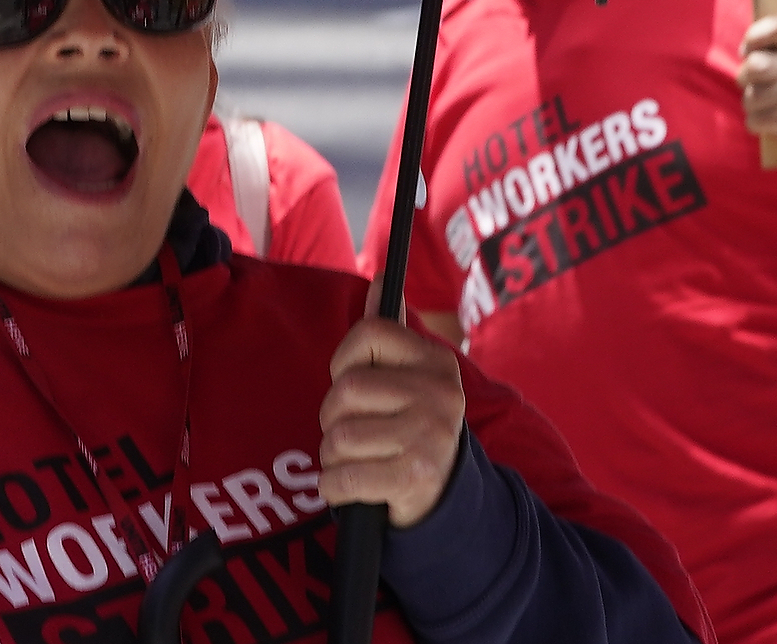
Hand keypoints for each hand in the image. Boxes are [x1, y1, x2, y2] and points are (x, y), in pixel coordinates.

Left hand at [319, 308, 465, 527]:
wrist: (444, 496)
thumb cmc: (411, 427)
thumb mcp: (408, 377)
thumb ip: (388, 333)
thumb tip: (380, 280)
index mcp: (435, 362)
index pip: (369, 333)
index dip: (343, 359)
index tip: (350, 380)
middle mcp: (439, 395)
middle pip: (345, 389)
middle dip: (332, 417)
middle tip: (351, 430)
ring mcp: (428, 437)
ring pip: (339, 436)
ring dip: (332, 456)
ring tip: (354, 459)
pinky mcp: (414, 478)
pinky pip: (344, 477)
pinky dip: (334, 486)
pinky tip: (346, 485)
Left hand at [737, 18, 776, 161]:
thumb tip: (745, 50)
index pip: (775, 27)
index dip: (752, 38)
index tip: (747, 51)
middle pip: (754, 64)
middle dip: (745, 78)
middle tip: (758, 85)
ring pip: (751, 95)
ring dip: (753, 105)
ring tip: (772, 106)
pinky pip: (755, 119)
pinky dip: (758, 124)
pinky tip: (775, 123)